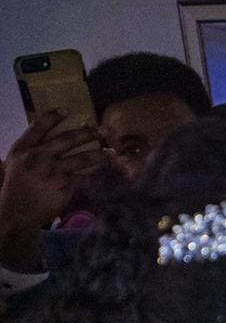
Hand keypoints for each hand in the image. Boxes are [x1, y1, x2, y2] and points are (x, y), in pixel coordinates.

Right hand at [0, 112, 105, 272]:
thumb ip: (31, 150)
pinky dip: (95, 175)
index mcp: (22, 148)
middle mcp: (37, 156)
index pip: (38, 126)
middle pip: (66, 139)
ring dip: (99, 154)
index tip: (67, 110)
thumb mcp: (16, 163)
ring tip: (111, 152)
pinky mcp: (64, 185)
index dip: (53, 116)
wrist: (16, 212)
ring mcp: (52, 170)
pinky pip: (84, 177)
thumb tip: (50, 138)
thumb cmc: (16, 187)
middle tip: (102, 130)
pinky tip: (106, 173)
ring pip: (81, 158)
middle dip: (87, 133)